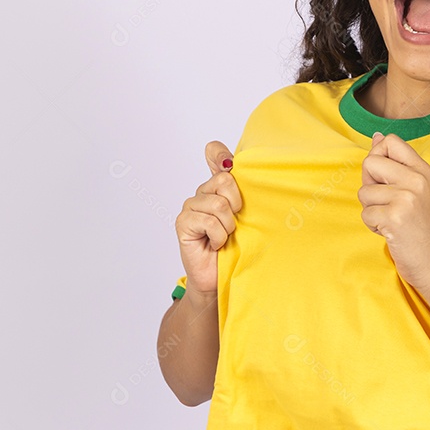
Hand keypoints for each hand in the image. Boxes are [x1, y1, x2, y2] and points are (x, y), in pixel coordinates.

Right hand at [174, 140, 241, 298]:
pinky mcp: (183, 223)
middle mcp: (202, 192)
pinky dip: (218, 236)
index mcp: (219, 186)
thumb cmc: (237, 247)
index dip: (220, 152)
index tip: (229, 163)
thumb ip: (244, 192)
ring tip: (224, 237)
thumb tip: (239, 167)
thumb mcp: (247, 217)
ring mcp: (190, 207)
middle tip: (234, 224)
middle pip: (225, 180)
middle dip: (236, 206)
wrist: (221, 277)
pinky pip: (209, 221)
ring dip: (227, 226)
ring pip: (218, 204)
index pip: (214, 152)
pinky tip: (214, 245)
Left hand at [358, 132, 429, 291]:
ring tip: (391, 219)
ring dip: (371, 210)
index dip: (378, 158)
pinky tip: (390, 231)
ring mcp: (407, 198)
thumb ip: (394, 163)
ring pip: (364, 192)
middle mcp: (417, 180)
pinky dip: (373, 226)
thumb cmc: (419, 226)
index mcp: (422, 169)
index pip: (390, 141)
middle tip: (387, 203)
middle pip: (370, 163)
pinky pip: (365, 214)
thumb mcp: (414, 188)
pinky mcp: (396, 218)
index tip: (387, 180)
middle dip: (369, 185)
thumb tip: (376, 136)